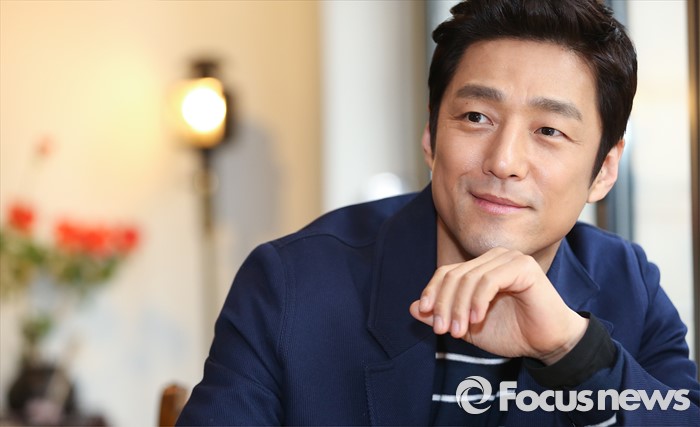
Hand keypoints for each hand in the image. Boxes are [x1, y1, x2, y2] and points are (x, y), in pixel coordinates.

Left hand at [409, 247, 587, 364]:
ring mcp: (509, 259)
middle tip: (443, 329)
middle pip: (455, 275)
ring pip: (470, 278)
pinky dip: (478, 301)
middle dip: (444, 304)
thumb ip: (442, 315)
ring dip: (459, 307)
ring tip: (458, 330)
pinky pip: (489, 280)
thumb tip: (412, 308)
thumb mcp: (468, 326)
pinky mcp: (523, 267)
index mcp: (481, 267)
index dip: (432, 291)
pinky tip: (477, 319)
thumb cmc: (512, 332)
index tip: (425, 314)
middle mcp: (494, 257)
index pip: (446, 272)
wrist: (547, 343)